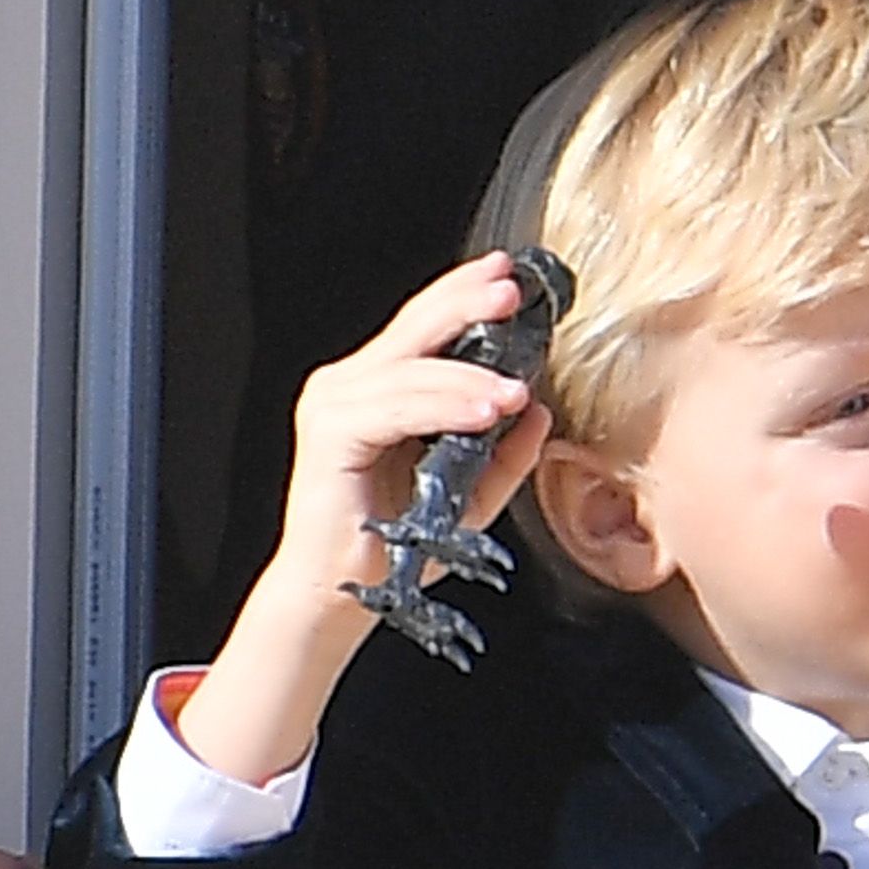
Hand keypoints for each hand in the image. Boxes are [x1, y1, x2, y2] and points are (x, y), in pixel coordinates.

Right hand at [176, 255, 556, 786]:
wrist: (343, 596)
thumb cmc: (394, 545)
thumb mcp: (469, 494)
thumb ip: (506, 453)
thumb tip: (539, 410)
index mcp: (376, 389)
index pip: (424, 325)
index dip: (463, 292)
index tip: (507, 272)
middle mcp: (348, 387)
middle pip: (415, 329)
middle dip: (467, 305)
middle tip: (511, 294)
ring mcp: (333, 406)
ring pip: (413, 371)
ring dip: (470, 377)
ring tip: (514, 391)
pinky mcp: (329, 435)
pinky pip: (397, 407)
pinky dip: (445, 405)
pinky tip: (485, 410)